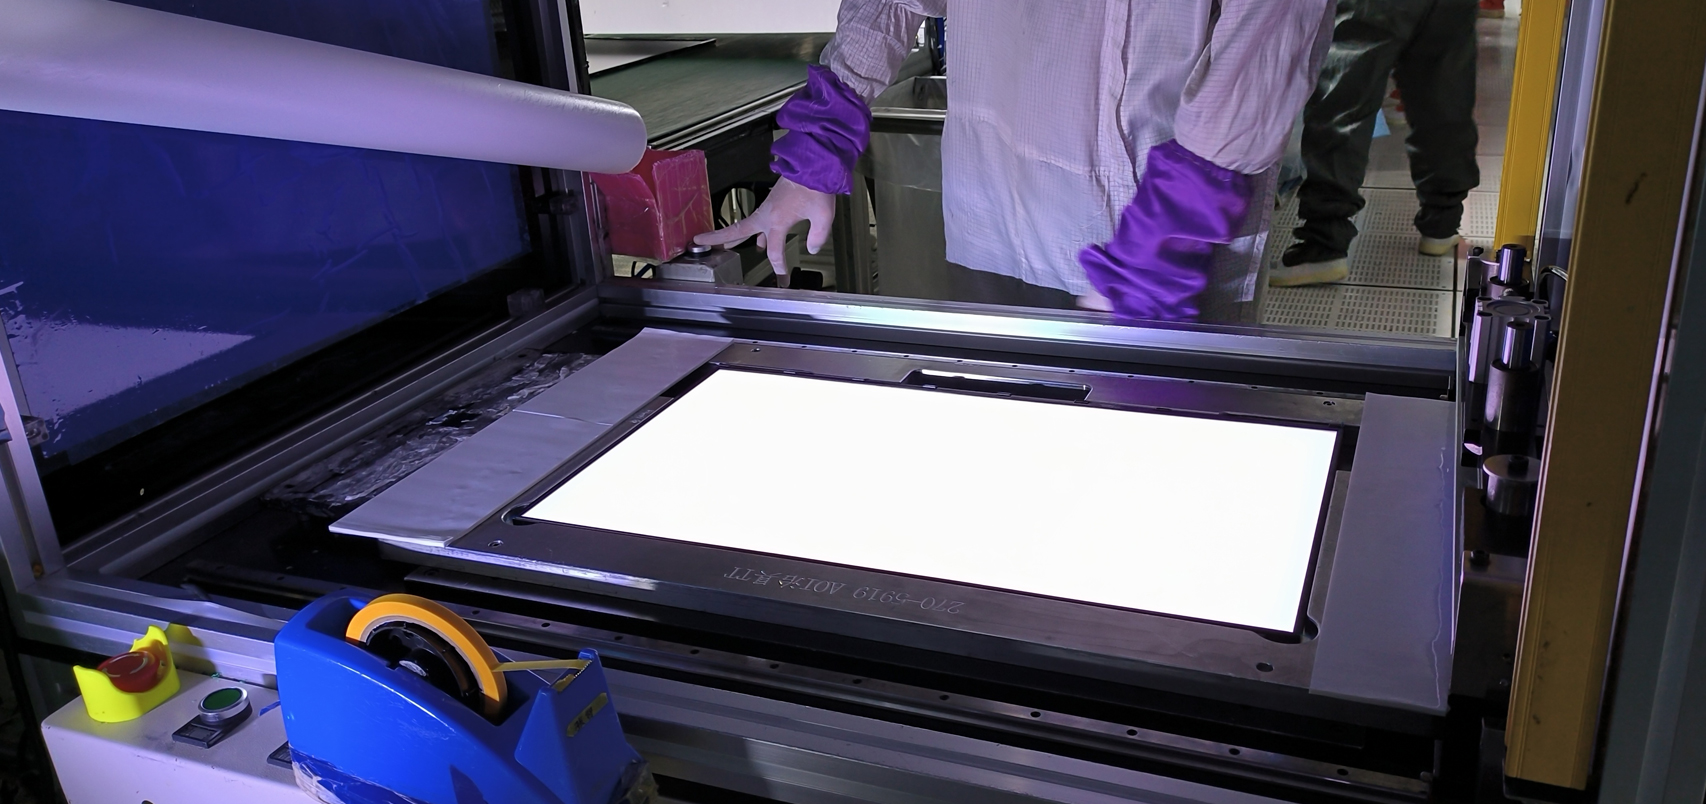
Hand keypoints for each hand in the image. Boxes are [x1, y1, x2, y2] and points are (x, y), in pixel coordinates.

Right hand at [694, 177, 834, 287]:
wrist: (813, 162)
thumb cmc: (816, 185)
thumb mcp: (823, 215)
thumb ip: (818, 235)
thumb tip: (812, 247)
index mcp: (776, 220)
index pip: (774, 250)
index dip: (778, 265)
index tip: (782, 276)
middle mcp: (766, 213)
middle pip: (737, 231)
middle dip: (718, 238)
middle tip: (701, 243)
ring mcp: (767, 207)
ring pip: (745, 225)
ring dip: (732, 235)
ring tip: (722, 246)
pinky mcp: (772, 202)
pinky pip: (757, 221)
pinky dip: (753, 231)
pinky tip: (758, 240)